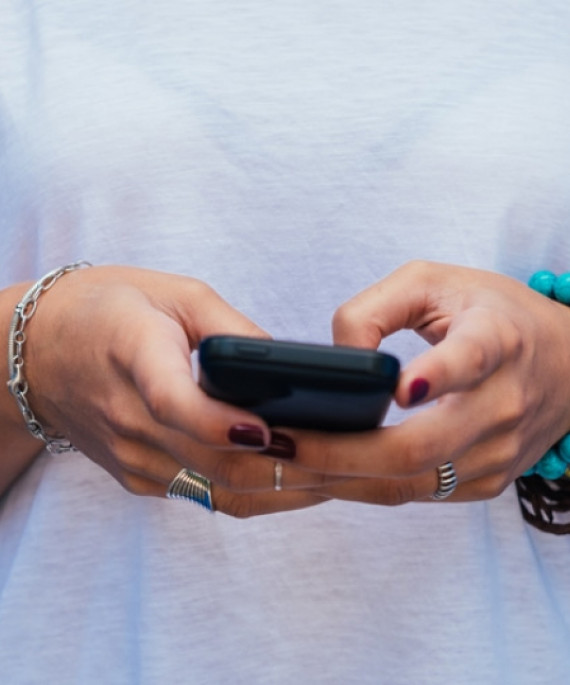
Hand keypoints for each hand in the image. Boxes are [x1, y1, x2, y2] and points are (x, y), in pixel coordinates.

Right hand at [23, 265, 331, 515]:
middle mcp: (127, 419)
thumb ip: (232, 330)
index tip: (272, 429)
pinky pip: (206, 496)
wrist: (38, 352)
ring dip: (283, 489)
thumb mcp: (174, 293)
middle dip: (288, 467)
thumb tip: (291, 367)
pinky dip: (258, 492)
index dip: (221, 423)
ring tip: (345, 474)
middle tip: (351, 458)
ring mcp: (132, 457)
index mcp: (131, 355)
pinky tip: (301, 479)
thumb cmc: (110, 309)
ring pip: (218, 491)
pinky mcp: (139, 477)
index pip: (172, 403)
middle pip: (212, 461)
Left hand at [284, 261, 569, 503]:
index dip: (435, 376)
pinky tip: (322, 473)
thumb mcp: (434, 282)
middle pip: (419, 446)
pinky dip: (363, 486)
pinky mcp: (488, 481)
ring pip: (408, 482)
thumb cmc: (493, 314)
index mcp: (497, 340)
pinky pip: (415, 494)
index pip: (470, 360)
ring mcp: (498, 452)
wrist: (568, 365)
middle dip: (339, 452)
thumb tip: (335, 359)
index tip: (396, 389)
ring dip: (339, 478)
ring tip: (283, 462)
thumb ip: (375, 307)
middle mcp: (503, 403)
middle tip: (279, 441)